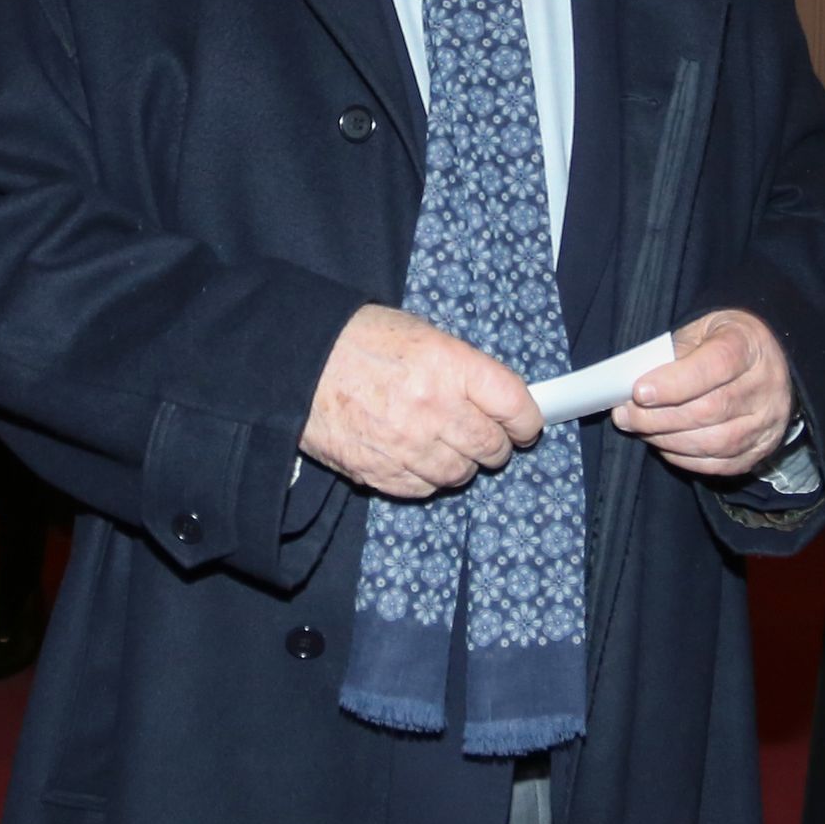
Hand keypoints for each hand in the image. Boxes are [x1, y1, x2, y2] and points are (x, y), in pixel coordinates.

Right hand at [301, 304, 542, 499]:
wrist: (296, 363)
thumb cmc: (358, 339)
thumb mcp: (421, 334)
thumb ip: (462, 369)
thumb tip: (495, 401)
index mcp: (450, 364)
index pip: (515, 405)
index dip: (527, 420)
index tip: (526, 426)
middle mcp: (434, 408)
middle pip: (492, 447)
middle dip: (495, 445)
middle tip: (486, 438)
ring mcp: (407, 445)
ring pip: (460, 474)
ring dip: (460, 464)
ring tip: (443, 445)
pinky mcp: (380, 472)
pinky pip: (423, 489)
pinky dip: (426, 478)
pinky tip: (414, 455)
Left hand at [611, 309, 792, 477]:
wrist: (765, 361)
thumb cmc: (722, 343)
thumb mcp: (699, 331)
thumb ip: (672, 354)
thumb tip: (635, 388)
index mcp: (749, 346)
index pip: (716, 366)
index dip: (674, 383)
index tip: (639, 392)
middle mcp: (766, 385)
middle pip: (710, 409)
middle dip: (658, 418)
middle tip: (626, 416)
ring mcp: (768, 421)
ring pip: (714, 442)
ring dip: (668, 440)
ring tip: (641, 430)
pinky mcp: (762, 448)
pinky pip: (720, 463)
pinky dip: (685, 459)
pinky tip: (665, 445)